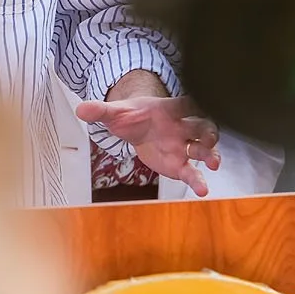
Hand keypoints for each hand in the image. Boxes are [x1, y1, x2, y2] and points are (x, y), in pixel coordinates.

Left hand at [76, 70, 220, 194]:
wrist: (134, 128)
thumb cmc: (130, 116)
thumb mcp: (114, 112)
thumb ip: (100, 110)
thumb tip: (81, 108)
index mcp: (168, 108)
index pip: (185, 103)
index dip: (193, 105)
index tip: (198, 106)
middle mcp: (180, 126)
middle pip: (201, 125)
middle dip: (207, 133)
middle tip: (209, 141)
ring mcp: (183, 146)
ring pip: (203, 148)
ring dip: (210, 154)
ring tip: (213, 164)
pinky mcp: (180, 165)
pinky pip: (192, 172)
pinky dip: (198, 180)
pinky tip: (202, 190)